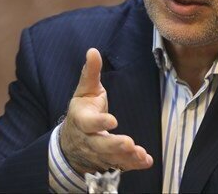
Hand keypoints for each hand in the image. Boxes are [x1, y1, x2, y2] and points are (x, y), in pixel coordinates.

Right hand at [60, 48, 153, 173]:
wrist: (71, 142)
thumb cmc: (82, 111)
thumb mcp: (84, 91)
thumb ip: (90, 73)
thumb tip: (93, 50)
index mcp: (82, 120)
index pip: (88, 123)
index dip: (99, 122)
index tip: (113, 120)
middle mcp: (89, 139)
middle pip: (100, 144)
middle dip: (114, 145)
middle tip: (128, 143)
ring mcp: (99, 153)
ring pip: (111, 158)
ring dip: (126, 157)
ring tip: (140, 154)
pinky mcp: (109, 161)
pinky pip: (120, 166)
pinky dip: (133, 165)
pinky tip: (146, 161)